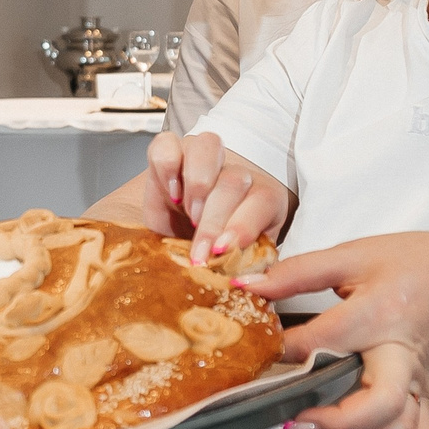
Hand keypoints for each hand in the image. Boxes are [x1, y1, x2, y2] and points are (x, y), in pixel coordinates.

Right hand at [141, 131, 290, 264]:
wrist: (180, 241)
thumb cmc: (212, 253)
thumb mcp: (232, 265)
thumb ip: (245, 270)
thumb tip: (250, 285)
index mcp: (261, 198)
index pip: (262, 200)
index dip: (244, 225)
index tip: (224, 250)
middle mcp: (234, 173)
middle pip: (233, 180)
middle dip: (214, 219)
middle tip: (201, 249)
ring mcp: (201, 158)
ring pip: (207, 146)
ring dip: (197, 182)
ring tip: (187, 211)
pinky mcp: (169, 151)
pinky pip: (167, 143)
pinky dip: (166, 165)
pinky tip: (169, 191)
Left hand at [235, 231, 428, 428]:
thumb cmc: (408, 263)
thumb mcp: (351, 255)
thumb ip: (297, 273)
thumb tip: (245, 286)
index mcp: (381, 313)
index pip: (328, 340)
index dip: (287, 352)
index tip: (259, 357)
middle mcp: (402, 354)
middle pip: (382, 403)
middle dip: (337, 423)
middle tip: (293, 424)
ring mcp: (416, 381)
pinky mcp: (423, 396)